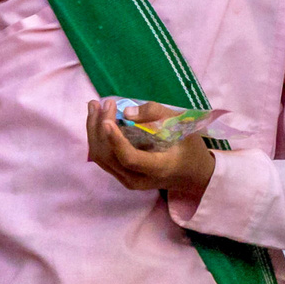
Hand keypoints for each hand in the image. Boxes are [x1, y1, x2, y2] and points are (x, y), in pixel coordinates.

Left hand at [86, 99, 215, 196]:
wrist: (191, 174)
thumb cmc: (188, 147)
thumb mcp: (181, 126)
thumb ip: (156, 115)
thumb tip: (126, 112)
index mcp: (158, 168)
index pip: (130, 158)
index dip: (116, 140)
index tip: (106, 120)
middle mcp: (138, 179)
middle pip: (109, 156)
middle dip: (99, 127)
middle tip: (99, 103)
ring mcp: (127, 180)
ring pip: (101, 157)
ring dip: (94, 131)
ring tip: (94, 106)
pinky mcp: (121, 176)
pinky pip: (103, 158)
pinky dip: (98, 138)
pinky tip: (98, 119)